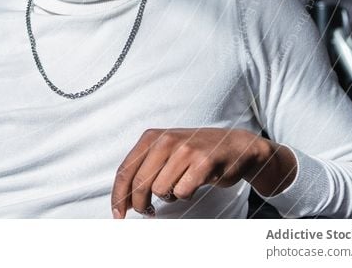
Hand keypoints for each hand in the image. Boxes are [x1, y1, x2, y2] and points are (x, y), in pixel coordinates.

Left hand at [110, 127, 296, 217]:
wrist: (234, 145)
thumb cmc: (194, 152)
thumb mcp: (165, 152)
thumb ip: (143, 171)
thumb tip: (124, 201)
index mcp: (151, 137)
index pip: (125, 170)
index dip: (118, 195)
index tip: (117, 214)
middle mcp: (165, 140)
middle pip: (139, 183)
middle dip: (140, 204)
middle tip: (148, 212)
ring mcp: (185, 151)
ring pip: (161, 190)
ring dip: (168, 197)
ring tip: (179, 187)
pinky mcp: (203, 163)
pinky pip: (183, 192)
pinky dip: (185, 194)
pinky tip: (192, 185)